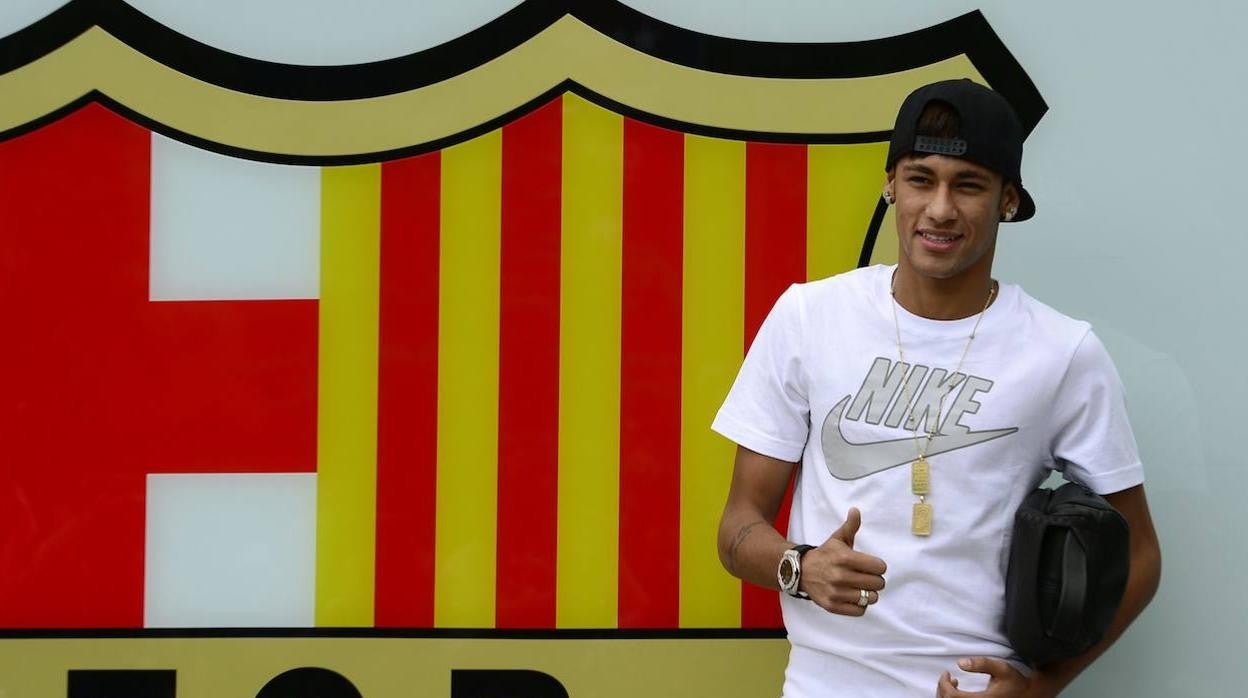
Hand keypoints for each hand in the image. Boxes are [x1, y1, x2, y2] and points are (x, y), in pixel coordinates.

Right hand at [797, 507, 886, 615]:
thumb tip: (855, 510)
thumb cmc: (826, 554)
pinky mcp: (832, 606)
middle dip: (875, 580)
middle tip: (866, 576)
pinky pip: (860, 610)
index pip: (879, 567)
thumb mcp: (837, 538)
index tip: (871, 565)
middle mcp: (840, 576)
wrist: (800, 571)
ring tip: (861, 587)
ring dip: (869, 593)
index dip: (878, 566)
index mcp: (844, 558)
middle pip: (878, 583)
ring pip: (871, 598)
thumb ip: (850, 526)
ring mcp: (836, 593)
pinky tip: (854, 596)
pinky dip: (860, 605)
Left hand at [936, 657, 1050, 696]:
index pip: (953, 697)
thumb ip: (981, 664)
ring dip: (948, 695)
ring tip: (953, 683)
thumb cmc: (1015, 681)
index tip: (947, 673)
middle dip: (943, 690)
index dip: (944, 685)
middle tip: (946, 677)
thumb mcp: (1000, 668)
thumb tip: (959, 663)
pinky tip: (959, 690)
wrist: (1030, 694)